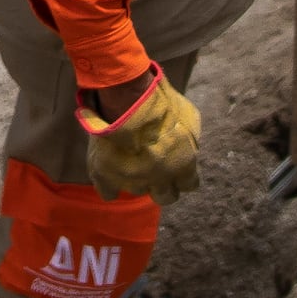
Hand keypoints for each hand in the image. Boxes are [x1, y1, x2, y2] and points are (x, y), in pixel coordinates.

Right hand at [82, 63, 203, 201]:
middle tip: (154, 167)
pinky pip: (109, 192)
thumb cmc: (162, 102)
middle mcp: (161, 180)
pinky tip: (110, 171)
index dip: (182, 174)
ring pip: (137, 190)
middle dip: (162, 185)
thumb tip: (188, 143)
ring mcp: (133, 181)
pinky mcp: (107, 177)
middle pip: (166, 197)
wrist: (129, 101)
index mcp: (184, 167)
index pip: (189, 184)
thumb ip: (189, 137)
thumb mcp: (188, 116)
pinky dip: (109, 184)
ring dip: (136, 178)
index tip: (175, 164)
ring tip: (130, 157)